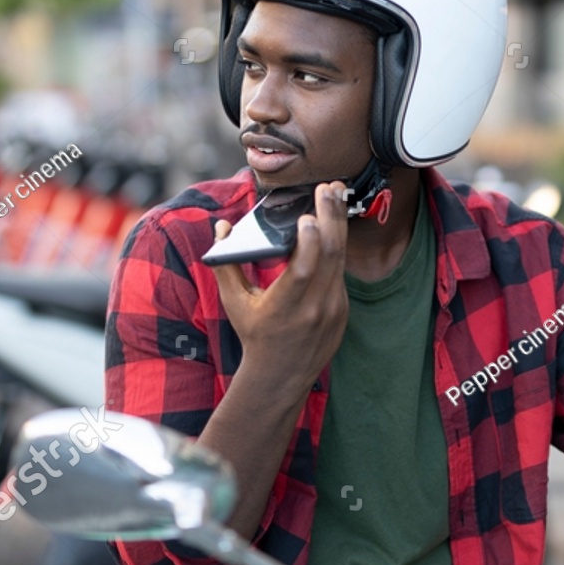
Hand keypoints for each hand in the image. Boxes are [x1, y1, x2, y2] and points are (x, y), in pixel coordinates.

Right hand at [208, 180, 349, 392]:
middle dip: (331, 217)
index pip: (304, 270)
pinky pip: (340, 271)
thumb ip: (226, 264)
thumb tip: (220, 227)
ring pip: (339, 259)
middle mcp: (314, 308)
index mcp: (285, 307)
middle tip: (329, 188)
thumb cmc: (254, 336)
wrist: (281, 376)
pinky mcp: (342, 310)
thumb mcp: (234, 303)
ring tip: (335, 195)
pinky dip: (335, 246)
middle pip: (329, 255)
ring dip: (338, 225)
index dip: (308, 241)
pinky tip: (333, 224)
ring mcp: (333, 310)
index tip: (307, 216)